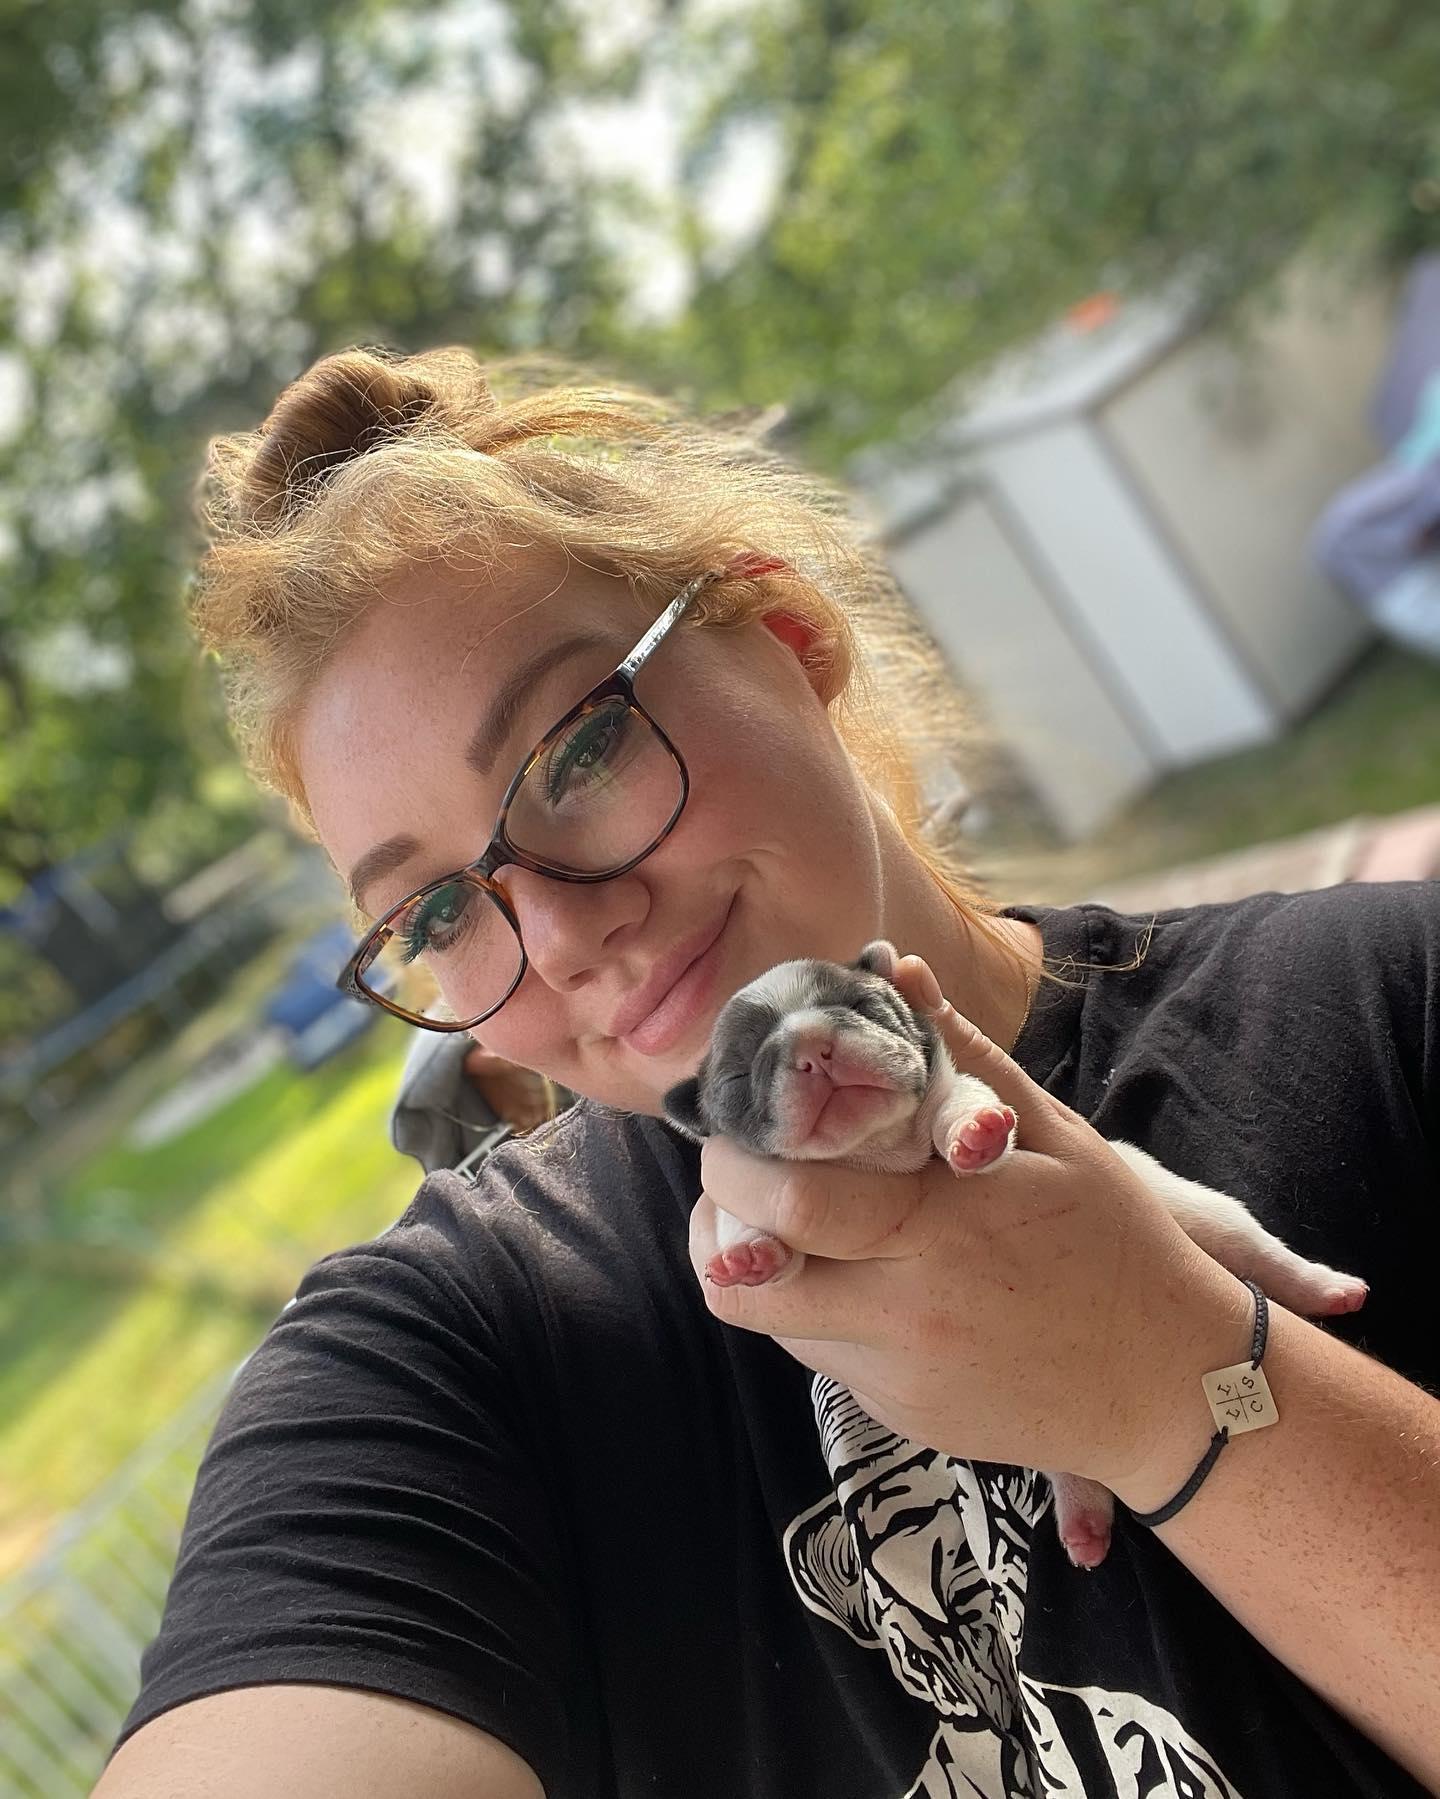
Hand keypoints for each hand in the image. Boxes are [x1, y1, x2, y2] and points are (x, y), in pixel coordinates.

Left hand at [688, 955, 1253, 1501]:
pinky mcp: (900, 1417)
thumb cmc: (1119, 1246)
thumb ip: (964, 1057)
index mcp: (942, 1227)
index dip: (733, 1164)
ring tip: (793, 1217)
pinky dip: (814, 1310)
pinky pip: (821, 1358)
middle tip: (735, 1176)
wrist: (1172, 1389)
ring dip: (758, 1267)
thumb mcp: (1059, 1137)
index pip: (790, 1200)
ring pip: (772, 1322)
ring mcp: (900, 1375)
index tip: (733, 1130)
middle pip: (747, 1280)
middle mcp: (907, 1311)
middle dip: (717, 1220)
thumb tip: (893, 967)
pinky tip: (859, 1273)